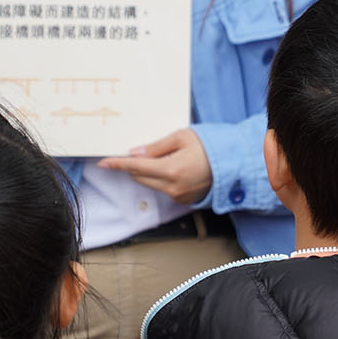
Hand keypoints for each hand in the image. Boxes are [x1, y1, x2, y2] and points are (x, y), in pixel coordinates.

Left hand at [97, 128, 212, 204]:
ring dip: (150, 172)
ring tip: (170, 158)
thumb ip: (156, 147)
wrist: (233, 163)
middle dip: (136, 165)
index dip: (118, 164)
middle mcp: (172, 187)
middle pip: (140, 177)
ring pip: (151, 184)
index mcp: (170, 169)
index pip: (135, 167)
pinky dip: (163, 179)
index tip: (103, 162)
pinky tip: (179, 169)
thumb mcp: (182, 137)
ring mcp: (178, 196)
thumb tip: (135, 154)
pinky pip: (164, 189)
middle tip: (146, 152)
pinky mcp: (183, 201)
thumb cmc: (209, 146)